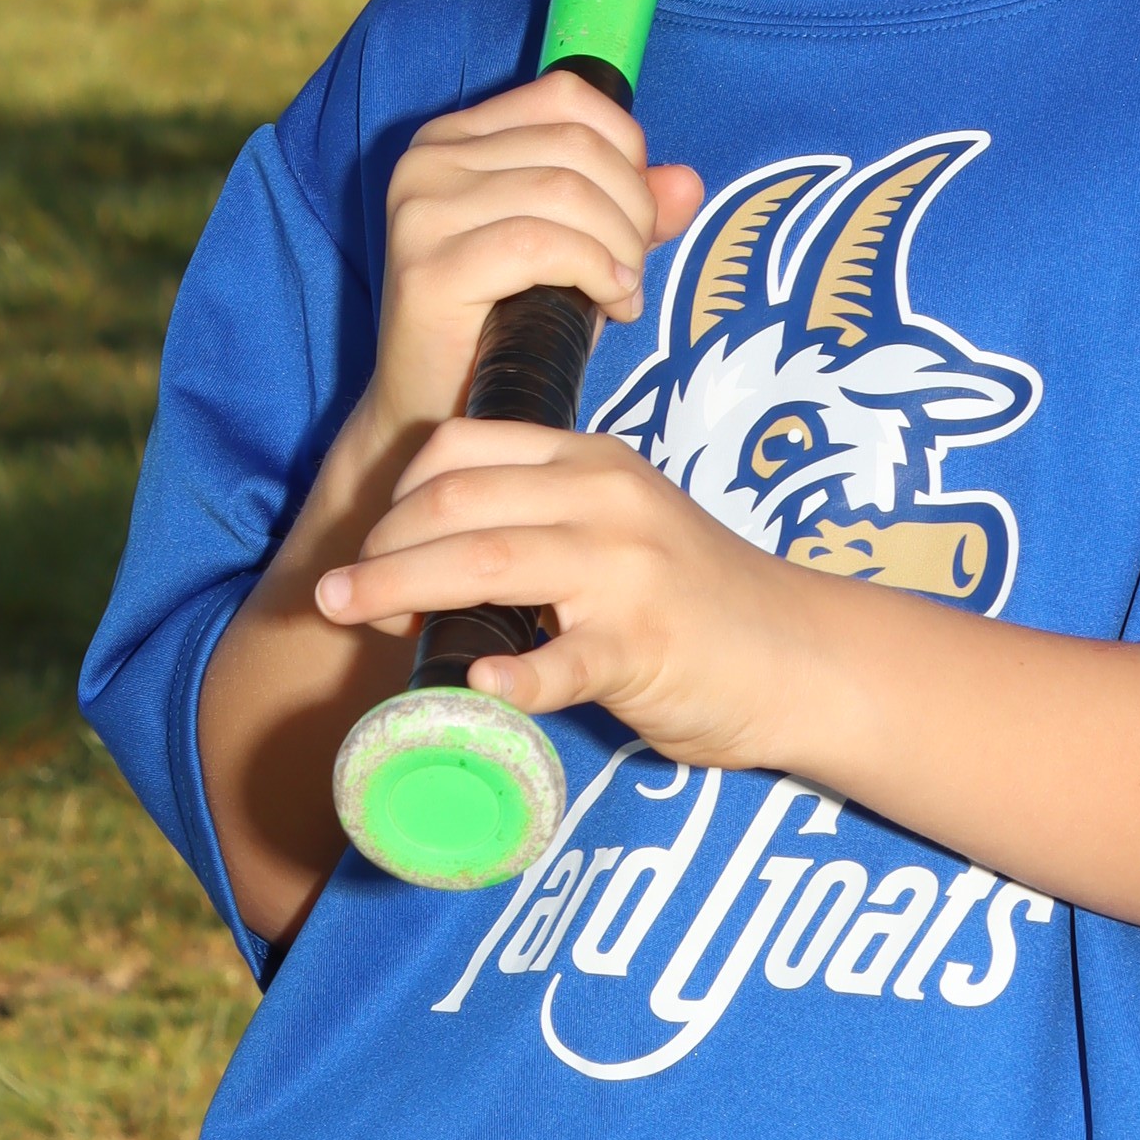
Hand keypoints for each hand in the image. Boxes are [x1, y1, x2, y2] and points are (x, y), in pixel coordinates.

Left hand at [313, 418, 817, 765]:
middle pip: (452, 502)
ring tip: (352, 623)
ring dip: (397, 592)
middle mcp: (603, 500)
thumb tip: (433, 545)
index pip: (460, 449)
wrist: (801, 654)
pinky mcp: (643, 647)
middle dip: (377, 549)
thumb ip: (545, 518)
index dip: (394, 496)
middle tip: (338, 599)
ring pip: (482, 563)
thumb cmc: (698, 598)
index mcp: (590, 463)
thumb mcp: (621, 525)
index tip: (371, 548)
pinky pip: (562, 660)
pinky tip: (474, 690)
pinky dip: (510, 676)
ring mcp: (624, 571)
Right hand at [366, 72, 703, 445]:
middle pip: (576, 145)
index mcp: (456, 137)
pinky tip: (610, 306)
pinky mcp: (428, 269)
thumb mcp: (580, 253)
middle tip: (634, 270)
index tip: (636, 215)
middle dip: (632, 210)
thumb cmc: (507, 327)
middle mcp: (428, 161)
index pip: (566, 97)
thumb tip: (687, 183)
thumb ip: (629, 210)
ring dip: (619, 247)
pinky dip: (595, 272)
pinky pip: (541, 245)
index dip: (626, 151)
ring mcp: (421, 211)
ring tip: (622, 295)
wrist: (434, 412)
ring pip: (565, 192)